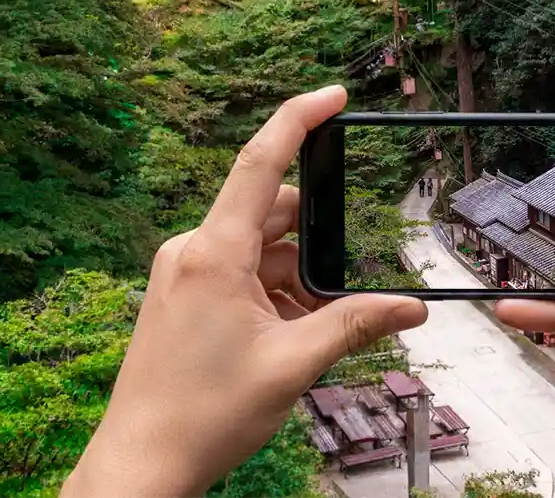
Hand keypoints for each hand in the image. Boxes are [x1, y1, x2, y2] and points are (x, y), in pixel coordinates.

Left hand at [61, 86, 427, 497]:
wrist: (141, 464)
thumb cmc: (204, 414)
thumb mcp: (294, 364)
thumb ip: (356, 323)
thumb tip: (412, 307)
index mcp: (214, 253)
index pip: (260, 162)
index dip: (298, 118)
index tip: (334, 94)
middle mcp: (193, 251)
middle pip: (272, 214)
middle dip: (315, 242)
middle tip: (342, 290)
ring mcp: (185, 272)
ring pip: (260, 249)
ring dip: (295, 277)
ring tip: (308, 332)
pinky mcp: (183, 293)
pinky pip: (241, 272)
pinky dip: (273, 292)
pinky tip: (287, 335)